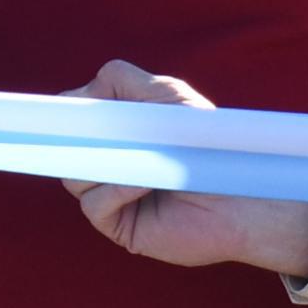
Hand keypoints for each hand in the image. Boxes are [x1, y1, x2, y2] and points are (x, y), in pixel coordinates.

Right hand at [61, 61, 307, 276]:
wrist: (241, 194)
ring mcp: (113, 198)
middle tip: (90, 129)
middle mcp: (110, 167)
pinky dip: (113, 189)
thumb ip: (124, 81)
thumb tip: (82, 92)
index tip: (71, 108)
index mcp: (117, 137)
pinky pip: (94, 204)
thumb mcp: (168, 96)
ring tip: (132, 157)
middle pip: (65, 149)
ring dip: (99, 163)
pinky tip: (140, 183)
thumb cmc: (208, 144)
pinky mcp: (120, 226)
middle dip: (76, 137)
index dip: (69, 113)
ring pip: (73, 177)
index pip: (75, 123)